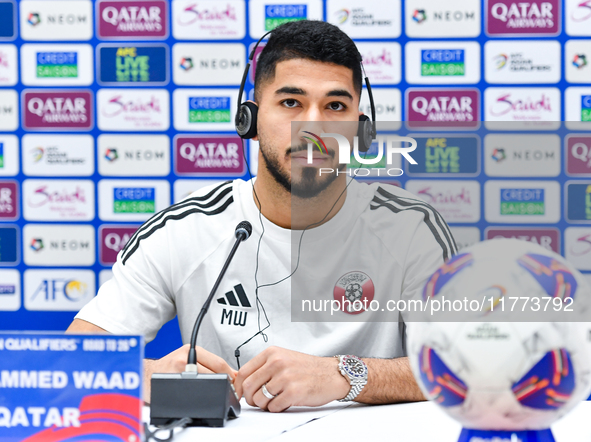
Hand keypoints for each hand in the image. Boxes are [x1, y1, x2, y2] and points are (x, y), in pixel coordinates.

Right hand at [143, 344, 236, 402]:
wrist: (147, 374)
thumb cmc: (169, 367)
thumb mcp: (187, 357)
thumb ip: (207, 363)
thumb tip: (232, 373)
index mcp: (191, 350)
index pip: (219, 363)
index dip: (231, 374)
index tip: (236, 380)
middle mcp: (185, 358)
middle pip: (215, 372)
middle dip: (226, 382)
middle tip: (230, 388)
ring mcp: (179, 371)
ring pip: (207, 382)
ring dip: (216, 389)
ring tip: (217, 391)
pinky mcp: (173, 383)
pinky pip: (194, 391)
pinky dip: (202, 394)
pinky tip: (201, 394)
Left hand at [234, 346, 349, 411]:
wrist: (332, 374)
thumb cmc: (308, 368)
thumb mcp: (284, 358)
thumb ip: (264, 366)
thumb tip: (242, 382)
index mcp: (272, 353)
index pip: (244, 371)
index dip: (238, 386)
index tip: (239, 394)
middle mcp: (277, 363)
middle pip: (248, 386)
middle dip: (250, 398)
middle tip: (257, 401)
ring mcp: (285, 377)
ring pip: (259, 399)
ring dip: (264, 404)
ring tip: (275, 400)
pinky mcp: (293, 392)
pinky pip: (273, 407)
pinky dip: (276, 408)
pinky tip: (285, 402)